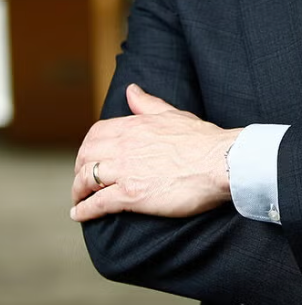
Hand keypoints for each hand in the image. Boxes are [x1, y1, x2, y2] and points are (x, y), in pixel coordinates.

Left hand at [70, 84, 240, 221]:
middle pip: (85, 156)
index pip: (96, 133)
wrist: (221, 161)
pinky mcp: (131, 195)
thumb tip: (131, 89)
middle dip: (78, 169)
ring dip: (77, 191)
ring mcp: (126, 170)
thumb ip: (148, 104)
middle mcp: (125, 146)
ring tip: (78, 199)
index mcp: (135, 126)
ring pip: (85, 179)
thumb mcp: (173, 115)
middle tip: (82, 180)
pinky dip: (84, 210)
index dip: (88, 147)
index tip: (89, 157)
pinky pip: (97, 203)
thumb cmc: (204, 140)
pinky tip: (80, 214)